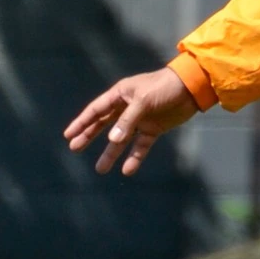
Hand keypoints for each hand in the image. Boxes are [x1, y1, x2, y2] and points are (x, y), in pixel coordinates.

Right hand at [64, 66, 200, 175]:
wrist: (191, 89)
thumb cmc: (164, 87)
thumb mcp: (143, 101)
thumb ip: (128, 121)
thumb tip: (112, 141)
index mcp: (120, 94)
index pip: (96, 110)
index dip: (82, 122)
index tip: (68, 135)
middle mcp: (127, 107)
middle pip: (103, 124)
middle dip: (89, 136)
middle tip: (74, 148)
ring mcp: (140, 120)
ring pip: (120, 139)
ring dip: (110, 153)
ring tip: (100, 169)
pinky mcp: (153, 129)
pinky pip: (140, 146)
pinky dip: (134, 158)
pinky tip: (126, 170)